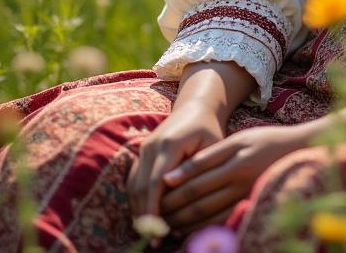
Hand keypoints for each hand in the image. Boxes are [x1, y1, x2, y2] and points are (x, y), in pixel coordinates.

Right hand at [126, 101, 225, 222]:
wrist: (196, 106)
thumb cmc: (209, 129)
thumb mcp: (211, 146)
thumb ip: (198, 168)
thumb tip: (181, 194)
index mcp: (170, 143)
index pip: (156, 182)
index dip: (155, 209)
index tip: (159, 232)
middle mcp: (152, 146)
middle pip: (141, 188)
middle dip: (145, 216)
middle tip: (154, 240)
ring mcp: (144, 149)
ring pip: (134, 186)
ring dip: (139, 210)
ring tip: (150, 233)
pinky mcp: (141, 153)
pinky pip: (134, 181)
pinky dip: (138, 200)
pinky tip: (148, 216)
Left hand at [158, 124, 312, 235]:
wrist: (298, 151)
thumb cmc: (265, 141)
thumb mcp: (239, 140)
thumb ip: (209, 156)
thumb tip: (176, 172)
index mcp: (235, 160)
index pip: (197, 177)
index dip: (175, 186)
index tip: (156, 188)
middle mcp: (239, 181)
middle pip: (199, 198)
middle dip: (173, 206)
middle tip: (154, 210)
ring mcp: (244, 196)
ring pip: (206, 214)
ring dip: (182, 220)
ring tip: (164, 221)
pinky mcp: (247, 206)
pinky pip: (219, 222)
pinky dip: (199, 228)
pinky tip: (186, 228)